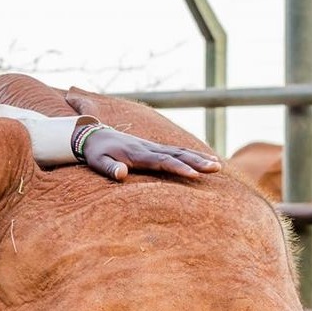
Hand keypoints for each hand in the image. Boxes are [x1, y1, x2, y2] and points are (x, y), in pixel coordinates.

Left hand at [77, 125, 220, 181]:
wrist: (93, 136)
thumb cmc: (95, 153)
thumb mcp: (97, 162)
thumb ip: (109, 168)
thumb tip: (121, 175)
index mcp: (137, 154)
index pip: (161, 162)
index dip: (178, 168)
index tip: (194, 175)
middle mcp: (148, 148)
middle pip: (177, 154)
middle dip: (197, 162)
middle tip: (215, 168)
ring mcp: (153, 147)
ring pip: (180, 151)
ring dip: (199, 158)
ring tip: (217, 166)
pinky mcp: (154, 148)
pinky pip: (177, 150)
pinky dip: (193, 154)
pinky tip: (206, 158)